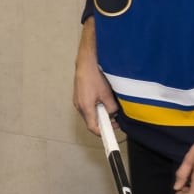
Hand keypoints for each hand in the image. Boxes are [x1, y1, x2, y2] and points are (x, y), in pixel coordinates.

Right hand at [73, 19, 117, 135]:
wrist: (86, 61)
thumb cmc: (94, 75)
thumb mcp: (107, 93)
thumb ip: (111, 107)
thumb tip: (113, 113)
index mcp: (85, 107)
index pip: (93, 128)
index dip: (103, 132)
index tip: (112, 132)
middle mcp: (79, 106)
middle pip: (91, 121)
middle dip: (104, 121)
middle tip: (115, 117)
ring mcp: (78, 101)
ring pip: (90, 113)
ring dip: (100, 112)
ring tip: (109, 103)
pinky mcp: (79, 96)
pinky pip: (88, 106)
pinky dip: (96, 106)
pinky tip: (103, 97)